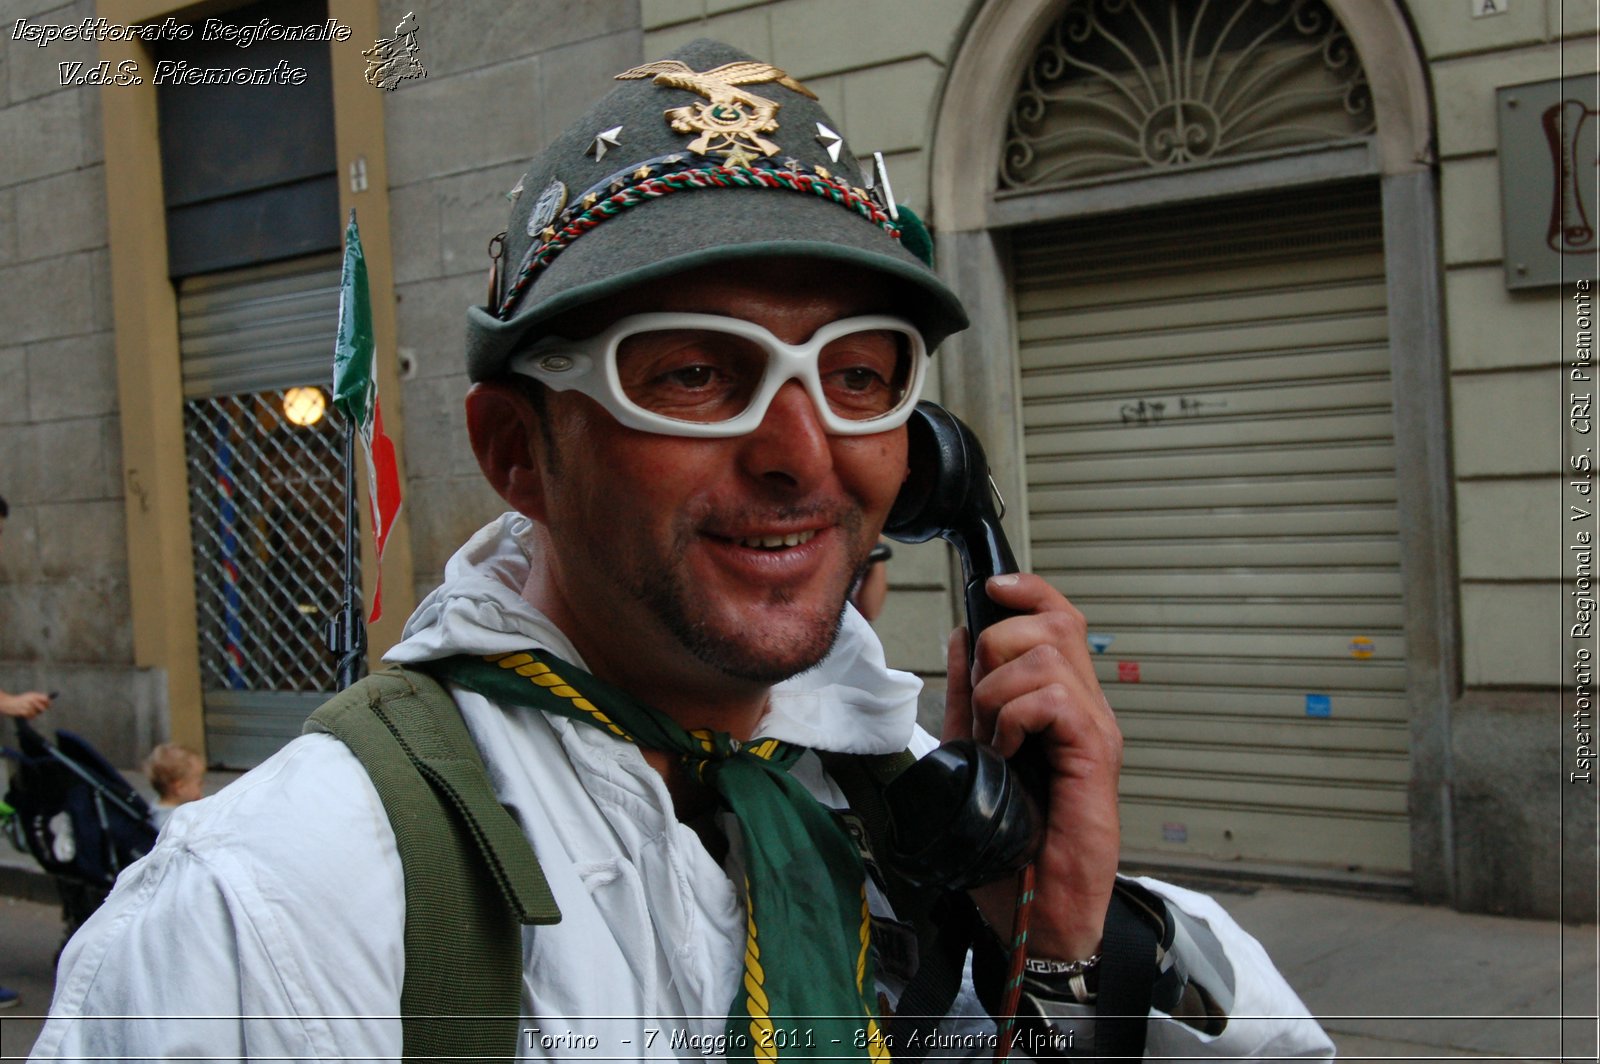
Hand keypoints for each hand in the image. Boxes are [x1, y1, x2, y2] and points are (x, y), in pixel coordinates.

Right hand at [0, 690, 51, 719]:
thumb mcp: (30, 695)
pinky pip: (32, 717)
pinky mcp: (24, 712)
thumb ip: (39, 697)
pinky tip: (25, 713)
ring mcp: (28, 706)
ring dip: (34, 713)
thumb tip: (49, 699)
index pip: (46, 699)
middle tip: (39, 710)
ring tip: (29, 710)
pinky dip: (30, 716)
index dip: (48, 703)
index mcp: (33, 695)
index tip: (48, 706)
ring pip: (37, 713)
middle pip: (43, 708)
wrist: (9, 703)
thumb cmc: (21, 700)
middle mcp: (31, 700)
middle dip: (41, 710)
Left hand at [943, 573, 1121, 962]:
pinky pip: (1052, 698)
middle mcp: (1087, 709)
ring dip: (999, 692)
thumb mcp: (975, 750)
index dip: (1027, 591)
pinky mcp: (1095, 754)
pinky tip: (1007, 752)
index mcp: (1063, 703)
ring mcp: (1095, 729)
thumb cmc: (1016, 843)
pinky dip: (1015, 717)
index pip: (1059, 617)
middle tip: (985, 704)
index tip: (992, 590)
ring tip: (995, 738)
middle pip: (1053, 622)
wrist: (1041, 908)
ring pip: (1045, 656)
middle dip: (998, 647)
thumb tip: (959, 636)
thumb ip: (970, 695)